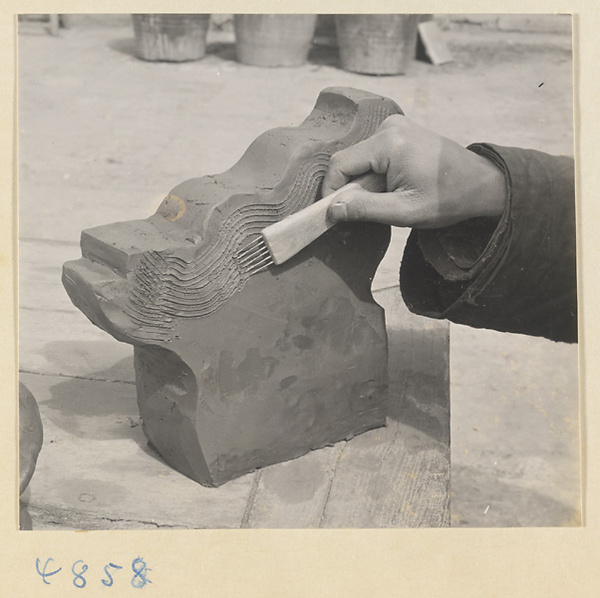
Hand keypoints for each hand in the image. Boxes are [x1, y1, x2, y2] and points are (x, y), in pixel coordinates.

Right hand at [322, 115, 506, 228]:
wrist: (481, 184)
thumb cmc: (447, 198)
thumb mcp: (404, 211)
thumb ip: (364, 209)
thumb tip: (332, 210)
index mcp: (389, 142)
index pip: (340, 164)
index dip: (331, 191)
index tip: (334, 215)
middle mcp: (389, 126)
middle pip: (349, 160)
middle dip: (350, 188)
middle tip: (368, 211)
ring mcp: (395, 126)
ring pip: (359, 158)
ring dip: (364, 183)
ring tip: (387, 199)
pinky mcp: (399, 131)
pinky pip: (372, 154)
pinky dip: (374, 175)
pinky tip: (393, 187)